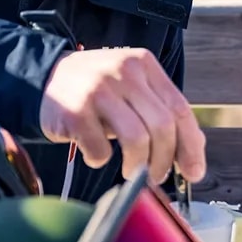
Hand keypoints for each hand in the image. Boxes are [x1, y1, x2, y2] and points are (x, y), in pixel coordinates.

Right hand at [39, 48, 205, 184]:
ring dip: (138, 165)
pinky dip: (101, 159)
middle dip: (164, 160)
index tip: (193, 172)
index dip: (191, 146)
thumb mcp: (133, 87)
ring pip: (136, 139)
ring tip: (132, 172)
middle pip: (161, 126)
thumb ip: (161, 112)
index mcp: (144, 64)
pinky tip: (95, 153)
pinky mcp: (74, 110)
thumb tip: (193, 155)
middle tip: (157, 176)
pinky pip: (100, 149)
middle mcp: (124, 71)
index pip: (180, 108)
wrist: (47, 76)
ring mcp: (98, 89)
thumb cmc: (99, 90)